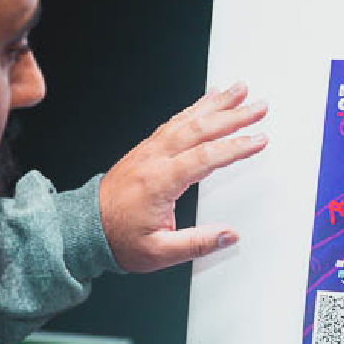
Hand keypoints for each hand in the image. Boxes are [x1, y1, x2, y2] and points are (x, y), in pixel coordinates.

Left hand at [98, 82, 267, 272]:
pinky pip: (173, 122)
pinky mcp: (145, 150)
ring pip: (186, 120)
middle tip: (259, 106)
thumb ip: (197, 243)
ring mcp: (148, 151)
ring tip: (238, 91)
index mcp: (158, 182)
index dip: (234, 147)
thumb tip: (229, 235)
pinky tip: (205, 102)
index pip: (204, 157)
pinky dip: (193, 109)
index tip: (258, 140)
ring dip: (215, 104)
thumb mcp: (159, 252)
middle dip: (232, 115)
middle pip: (198, 129)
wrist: (85, 230)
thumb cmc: (118, 240)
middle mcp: (153, 160)